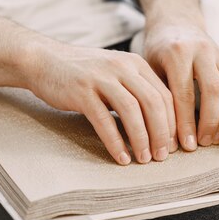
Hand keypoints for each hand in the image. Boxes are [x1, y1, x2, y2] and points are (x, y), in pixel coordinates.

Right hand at [26, 43, 176, 164]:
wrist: (44, 60)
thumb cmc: (84, 74)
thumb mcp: (116, 75)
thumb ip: (138, 92)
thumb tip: (162, 126)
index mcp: (136, 64)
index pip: (165, 95)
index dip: (173, 123)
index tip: (174, 145)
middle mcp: (122, 68)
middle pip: (153, 102)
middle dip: (162, 133)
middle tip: (163, 156)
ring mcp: (101, 78)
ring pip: (132, 111)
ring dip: (142, 138)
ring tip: (144, 159)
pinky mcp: (81, 91)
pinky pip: (104, 120)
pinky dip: (115, 141)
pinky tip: (121, 157)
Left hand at [143, 21, 218, 149]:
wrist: (176, 20)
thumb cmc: (158, 48)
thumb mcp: (150, 66)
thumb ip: (159, 94)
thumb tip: (163, 134)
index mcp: (177, 52)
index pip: (184, 93)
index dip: (186, 122)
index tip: (183, 144)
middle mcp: (201, 50)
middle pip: (212, 92)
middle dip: (208, 122)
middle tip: (200, 145)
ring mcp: (217, 53)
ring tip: (212, 140)